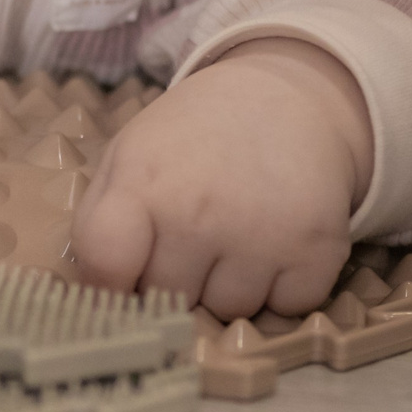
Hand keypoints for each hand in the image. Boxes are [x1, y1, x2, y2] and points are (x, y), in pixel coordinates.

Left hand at [71, 38, 371, 318]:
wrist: (287, 98)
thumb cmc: (194, 138)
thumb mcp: (131, 154)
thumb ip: (101, 222)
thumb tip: (95, 296)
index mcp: (143, 182)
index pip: (105, 264)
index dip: (108, 282)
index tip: (124, 276)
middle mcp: (199, 212)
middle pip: (166, 300)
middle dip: (174, 280)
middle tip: (193, 232)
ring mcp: (260, 235)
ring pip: (227, 313)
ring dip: (229, 287)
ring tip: (236, 231)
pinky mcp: (316, 251)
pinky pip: (284, 310)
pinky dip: (282, 289)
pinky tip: (275, 241)